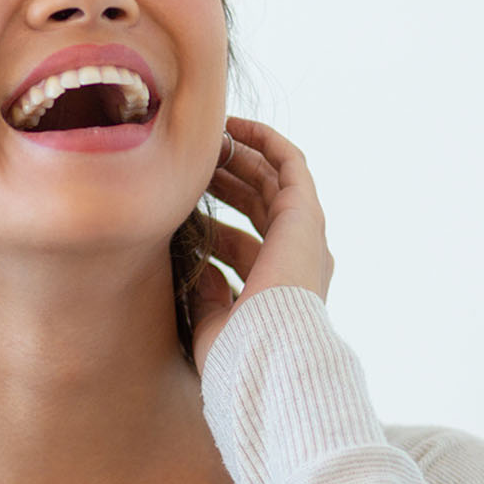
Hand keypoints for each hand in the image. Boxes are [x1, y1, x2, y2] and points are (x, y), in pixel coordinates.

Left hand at [188, 118, 334, 374]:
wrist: (266, 357)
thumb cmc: (236, 355)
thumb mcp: (211, 320)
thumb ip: (207, 291)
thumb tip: (196, 264)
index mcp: (275, 287)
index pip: (242, 242)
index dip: (211, 219)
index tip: (177, 203)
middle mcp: (297, 258)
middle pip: (258, 205)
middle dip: (225, 180)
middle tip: (191, 162)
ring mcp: (304, 235)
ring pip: (272, 179)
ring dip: (240, 156)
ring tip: (207, 138)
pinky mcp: (306, 215)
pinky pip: (290, 163)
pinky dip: (264, 141)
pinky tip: (233, 127)